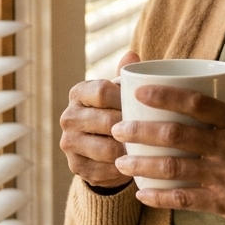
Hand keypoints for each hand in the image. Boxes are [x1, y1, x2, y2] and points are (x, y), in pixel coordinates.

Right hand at [59, 51, 140, 189]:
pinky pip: (105, 170)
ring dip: (130, 150)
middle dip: (133, 127)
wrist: (103, 148)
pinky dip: (124, 169)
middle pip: (105, 121)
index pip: (101, 91)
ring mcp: (68, 144)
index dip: (126, 99)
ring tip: (151, 149)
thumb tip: (133, 54)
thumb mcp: (121, 93)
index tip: (147, 105)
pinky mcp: (76, 167)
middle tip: (156, 131)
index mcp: (78, 93)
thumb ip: (127, 76)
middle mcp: (68, 117)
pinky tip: (138, 165)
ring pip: (106, 149)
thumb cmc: (117, 111)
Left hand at [111, 86, 224, 224]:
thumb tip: (192, 97)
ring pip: (173, 168)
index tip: (140, 91)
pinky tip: (141, 194)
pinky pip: (184, 200)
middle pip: (176, 135)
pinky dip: (159, 197)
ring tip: (121, 162)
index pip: (197, 103)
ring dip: (141, 164)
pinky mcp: (224, 204)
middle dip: (140, 131)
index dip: (165, 96)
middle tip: (118, 128)